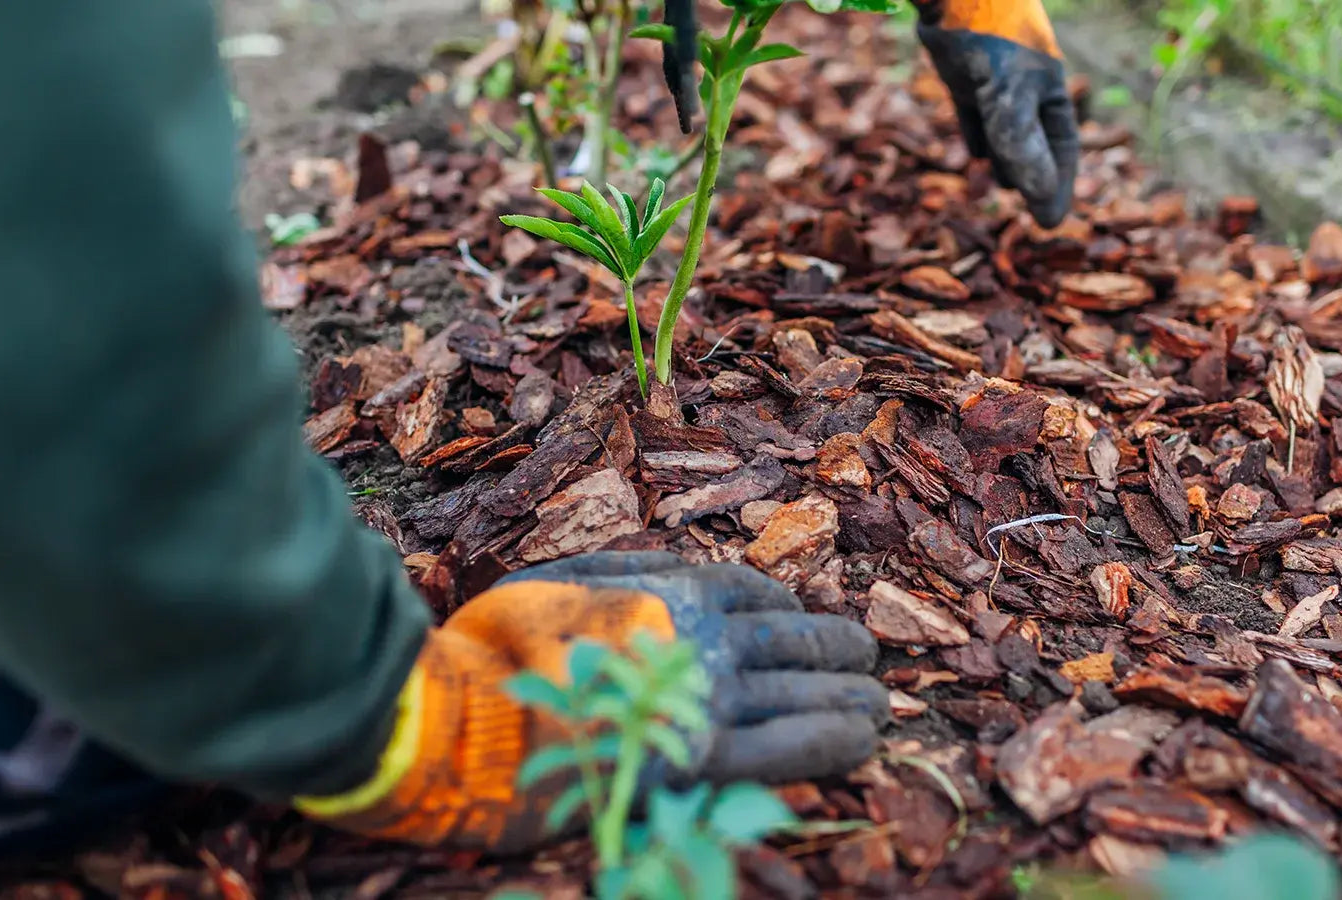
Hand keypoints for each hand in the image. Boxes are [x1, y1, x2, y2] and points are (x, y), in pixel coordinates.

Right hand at [497, 552, 886, 785]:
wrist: (464, 717)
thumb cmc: (497, 647)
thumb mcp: (559, 579)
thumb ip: (625, 568)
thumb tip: (672, 563)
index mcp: (670, 591)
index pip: (755, 591)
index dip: (789, 606)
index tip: (803, 623)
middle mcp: (703, 638)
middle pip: (795, 639)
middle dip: (838, 648)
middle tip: (867, 659)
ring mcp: (708, 698)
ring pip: (805, 689)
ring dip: (851, 695)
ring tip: (877, 704)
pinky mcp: (704, 761)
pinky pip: (792, 746)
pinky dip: (835, 739)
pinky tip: (863, 741)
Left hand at [916, 0, 1078, 226]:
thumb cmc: (989, 39)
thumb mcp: (1009, 98)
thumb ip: (1022, 146)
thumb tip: (1041, 198)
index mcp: (1049, 92)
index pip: (1061, 150)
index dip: (1057, 187)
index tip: (1050, 221)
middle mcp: (1026, 89)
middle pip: (1035, 144)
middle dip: (1033, 178)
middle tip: (1031, 216)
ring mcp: (995, 83)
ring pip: (1005, 132)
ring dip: (1006, 160)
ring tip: (1004, 186)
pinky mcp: (966, 76)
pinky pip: (977, 115)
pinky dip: (979, 137)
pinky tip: (978, 157)